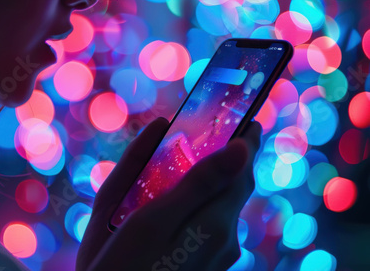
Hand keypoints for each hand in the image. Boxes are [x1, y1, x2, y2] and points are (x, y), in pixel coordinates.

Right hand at [76, 118, 261, 270]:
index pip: (243, 169)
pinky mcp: (208, 264)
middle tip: (210, 130)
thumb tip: (241, 149)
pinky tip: (177, 197)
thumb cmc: (123, 266)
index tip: (245, 113)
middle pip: (234, 185)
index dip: (246, 139)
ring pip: (222, 204)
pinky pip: (212, 222)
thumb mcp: (153, 220)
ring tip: (187, 158)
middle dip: (225, 155)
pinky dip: (201, 200)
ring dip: (211, 178)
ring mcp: (219, 255)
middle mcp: (225, 239)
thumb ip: (198, 184)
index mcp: (215, 223)